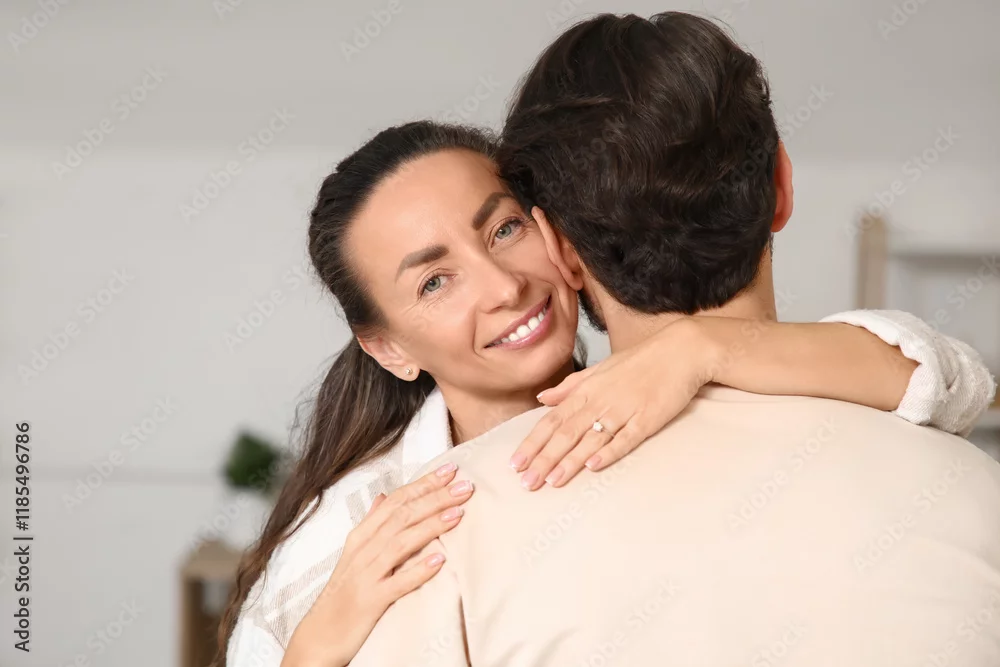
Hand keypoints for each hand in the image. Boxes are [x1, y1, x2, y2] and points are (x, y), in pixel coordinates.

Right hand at [280, 463, 473, 666]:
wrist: (318, 636)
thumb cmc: (343, 594)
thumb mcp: (354, 555)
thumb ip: (371, 525)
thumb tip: (383, 497)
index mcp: (362, 536)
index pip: (396, 501)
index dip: (424, 483)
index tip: (451, 470)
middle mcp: (363, 550)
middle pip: (402, 516)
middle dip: (435, 498)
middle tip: (466, 486)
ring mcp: (365, 575)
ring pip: (401, 543)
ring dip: (431, 526)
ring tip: (459, 513)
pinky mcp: (370, 601)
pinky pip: (397, 583)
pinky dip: (418, 570)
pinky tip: (440, 560)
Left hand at [510, 317, 719, 489]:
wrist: (680, 351)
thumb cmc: (640, 361)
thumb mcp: (600, 370)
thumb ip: (570, 386)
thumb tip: (542, 398)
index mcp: (586, 391)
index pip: (552, 420)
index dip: (533, 442)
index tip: (516, 463)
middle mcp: (599, 401)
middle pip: (565, 433)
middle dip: (544, 459)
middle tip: (526, 482)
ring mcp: (623, 411)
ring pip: (590, 439)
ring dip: (569, 461)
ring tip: (550, 481)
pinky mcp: (647, 419)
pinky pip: (624, 439)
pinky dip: (608, 452)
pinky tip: (593, 467)